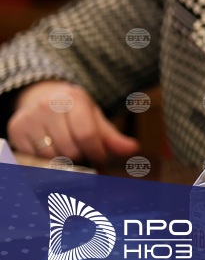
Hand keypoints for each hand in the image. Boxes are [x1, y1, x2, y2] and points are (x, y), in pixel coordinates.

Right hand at [7, 81, 138, 163]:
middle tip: (82, 152)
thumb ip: (113, 137)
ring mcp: (30, 116)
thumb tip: (133, 149)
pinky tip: (50, 150)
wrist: (43, 99)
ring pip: (51, 156)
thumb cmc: (75, 112)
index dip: (96, 152)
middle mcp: (49, 104)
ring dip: (63, 161)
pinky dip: (44, 160)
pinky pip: (33, 157)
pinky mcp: (16, 129)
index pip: (87, 134)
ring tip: (67, 151)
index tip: (100, 157)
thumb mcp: (95, 118)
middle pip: (69, 149)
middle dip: (80, 157)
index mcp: (74, 98)